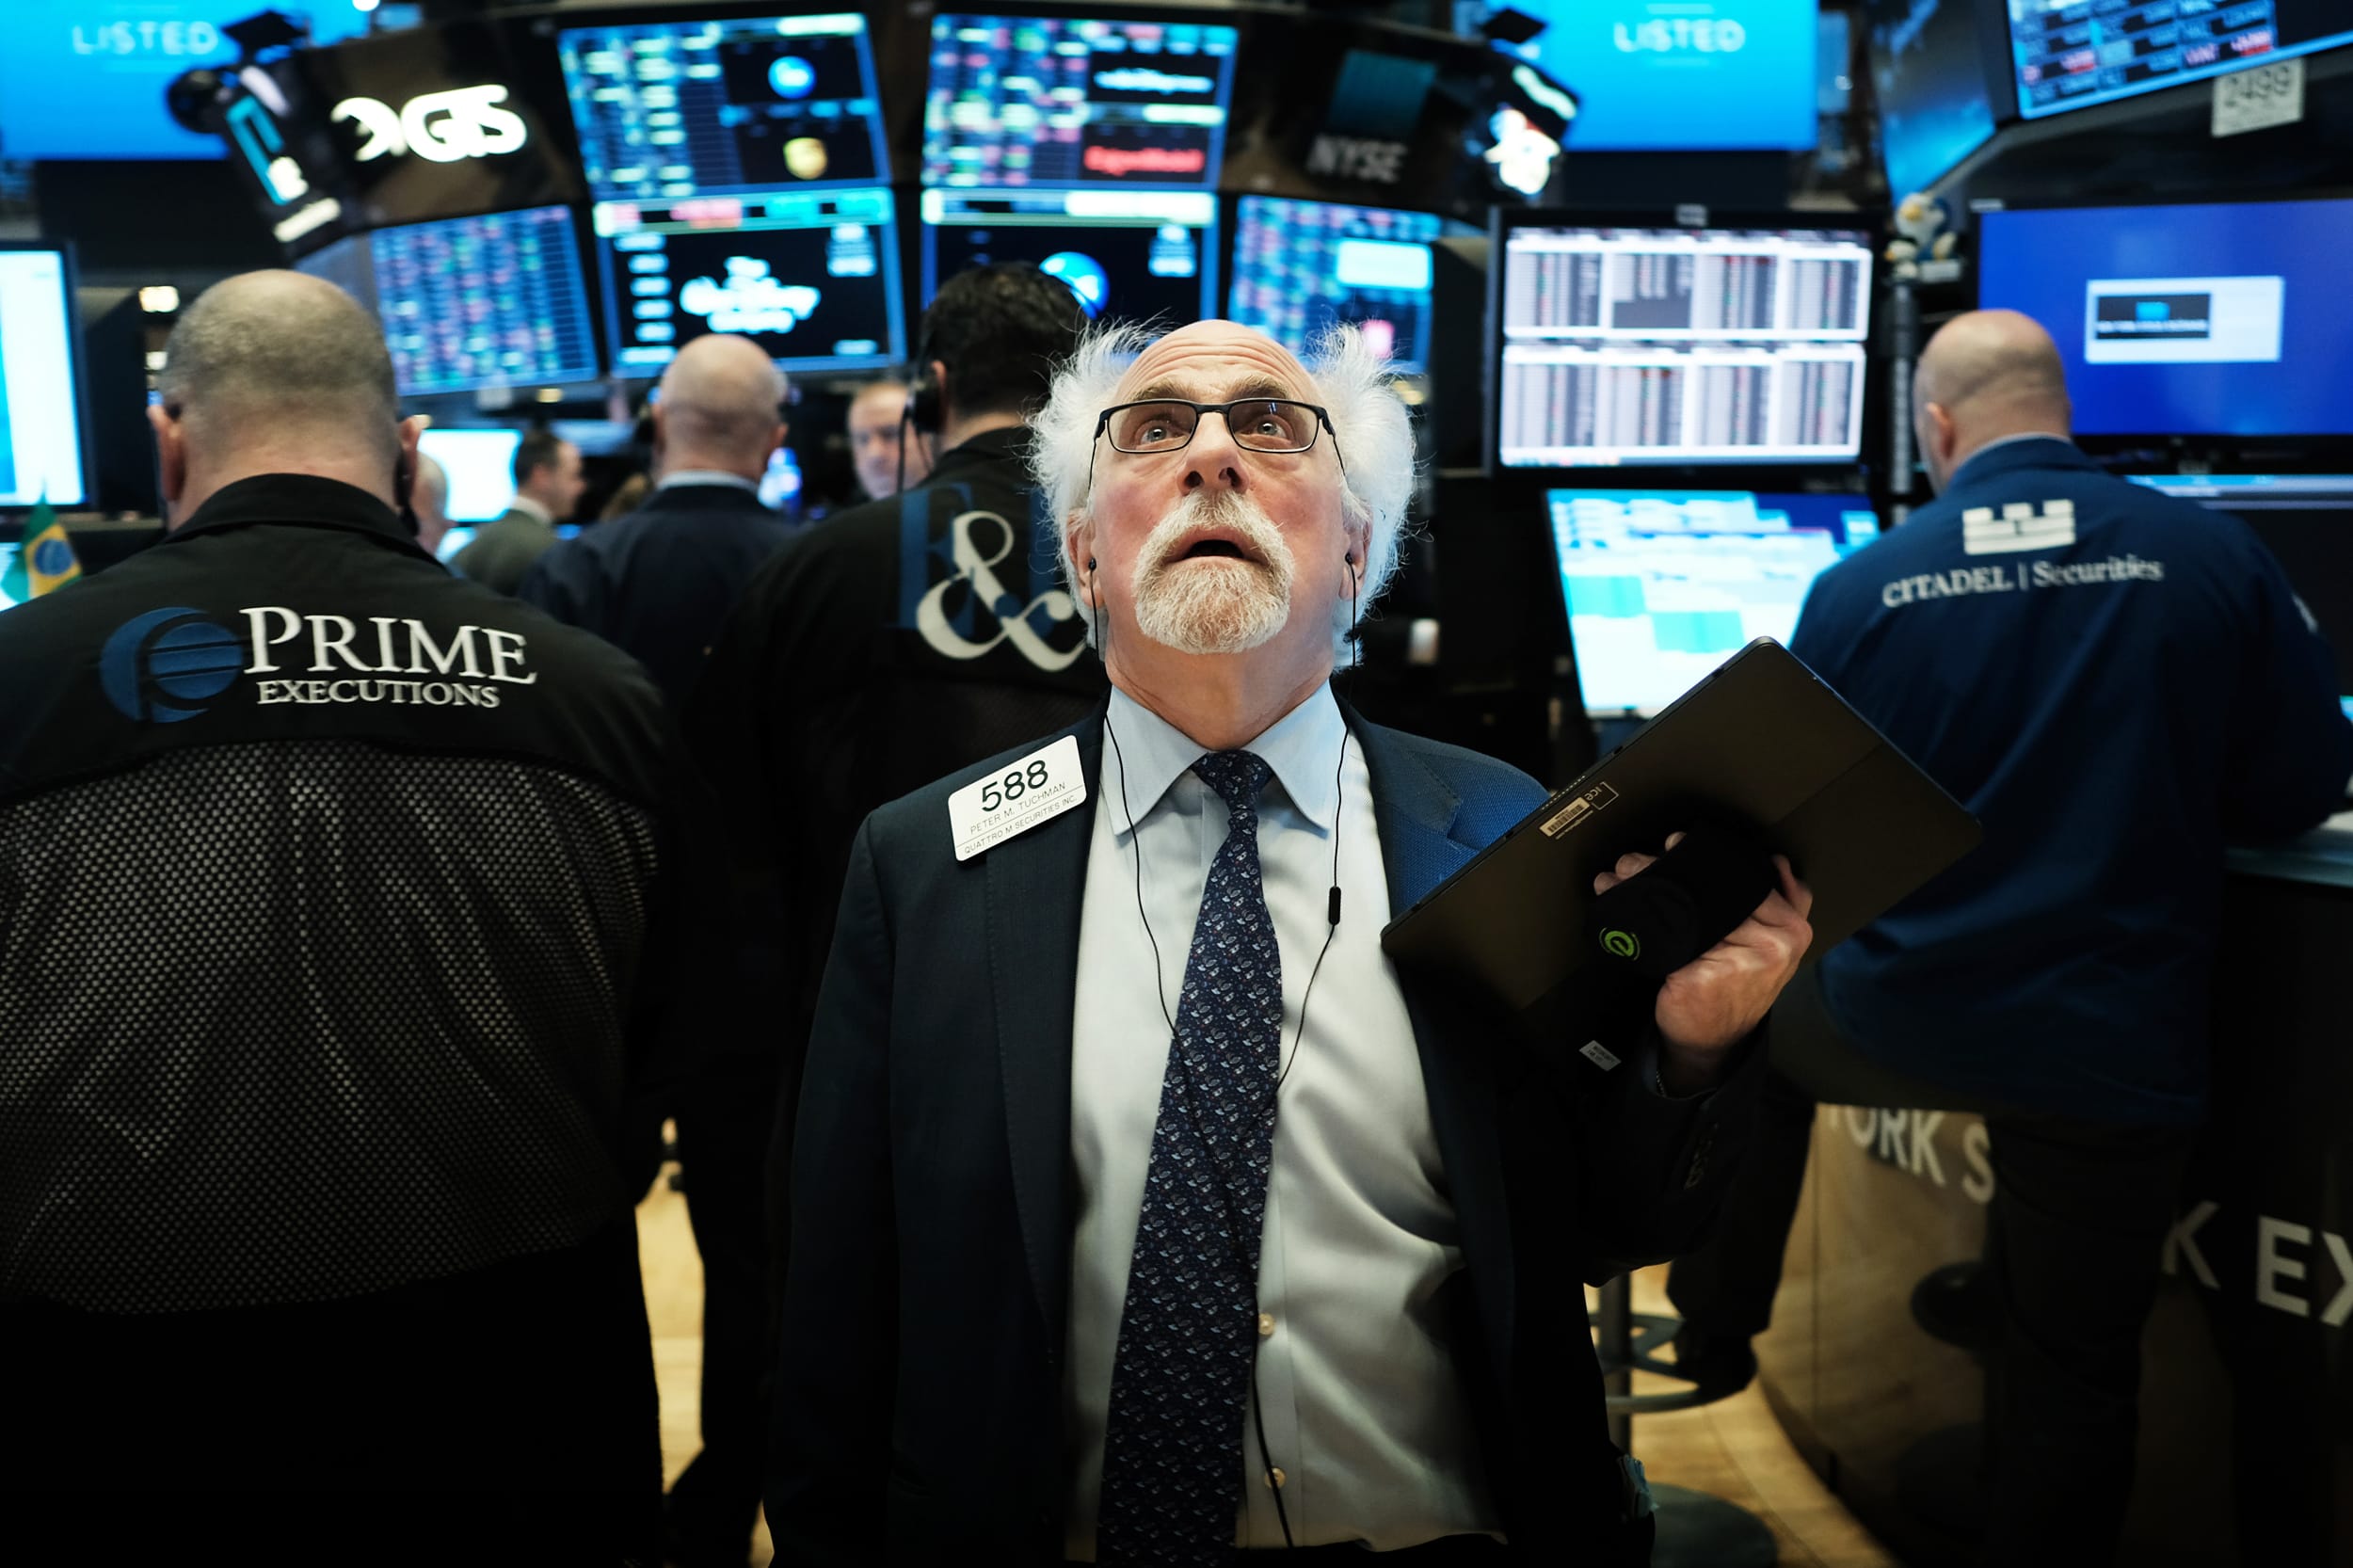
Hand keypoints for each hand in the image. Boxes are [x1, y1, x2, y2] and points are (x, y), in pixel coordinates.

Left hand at [1592, 834, 1814, 1089]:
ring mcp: (1740, 960)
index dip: (1707, 855)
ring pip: (1683, 905)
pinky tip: (1618, 911)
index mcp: (1791, 926)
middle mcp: (1774, 941)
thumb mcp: (1773, 946)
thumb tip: (1776, 860)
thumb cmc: (1736, 988)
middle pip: (1710, 886)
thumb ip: (1784, 904)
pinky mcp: (1703, 976)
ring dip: (1641, 886)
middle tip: (1633, 862)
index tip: (1674, 844)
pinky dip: (1636, 920)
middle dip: (1665, 865)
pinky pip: (1665, 935)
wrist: (1713, 1042)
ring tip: (1617, 880)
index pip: (1746, 873)